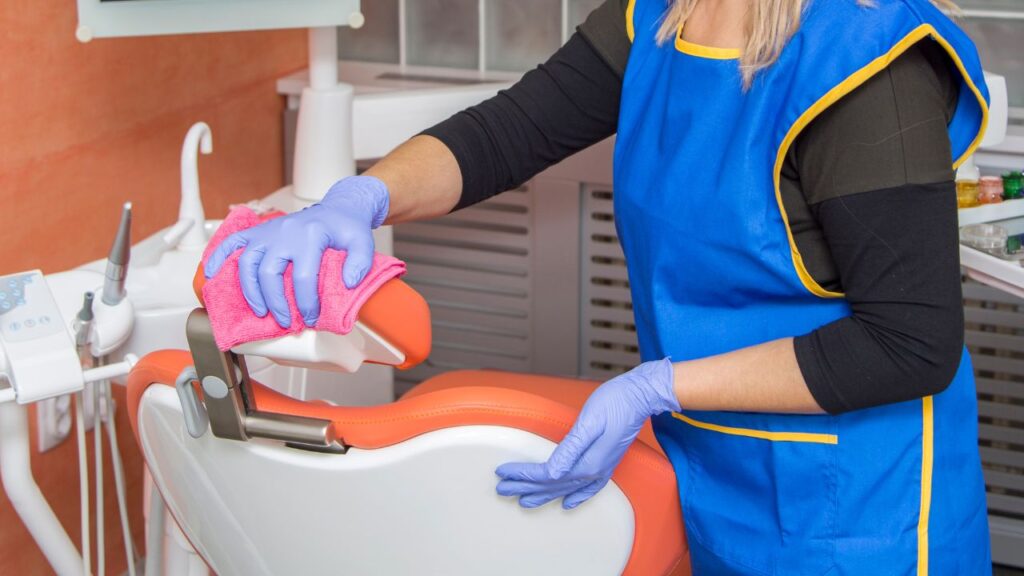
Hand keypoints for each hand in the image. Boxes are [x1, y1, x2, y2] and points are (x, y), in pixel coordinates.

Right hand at [203, 175, 389, 327]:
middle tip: (283, 321)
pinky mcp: (258, 232)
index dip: (305, 302)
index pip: (302, 276)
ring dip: (251, 290)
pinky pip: (232, 242)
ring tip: (260, 311)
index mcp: (310, 237)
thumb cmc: (347, 227)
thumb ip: (360, 262)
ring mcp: (268, 232)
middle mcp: (284, 233)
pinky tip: (211, 274)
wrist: (337, 208)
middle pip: (269, 273)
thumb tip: (348, 283)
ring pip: (248, 263)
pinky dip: (218, 257)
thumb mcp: (363, 242)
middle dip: (275, 302)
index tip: (309, 318)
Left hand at [495, 358, 678, 508]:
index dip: (522, 474)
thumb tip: (550, 473)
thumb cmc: (615, 403)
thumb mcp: (588, 423)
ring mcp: (601, 469)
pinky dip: (576, 498)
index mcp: (586, 463)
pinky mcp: (607, 463)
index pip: (546, 475)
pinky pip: (588, 489)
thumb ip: (569, 450)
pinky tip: (567, 502)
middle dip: (525, 488)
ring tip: (524, 501)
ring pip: (565, 489)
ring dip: (543, 495)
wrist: (640, 396)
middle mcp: (592, 471)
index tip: (503, 472)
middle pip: (552, 485)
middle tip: (503, 490)